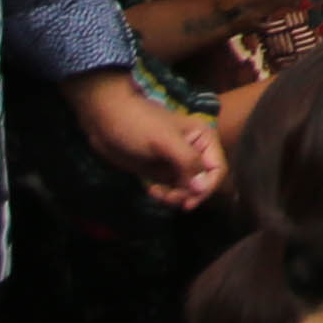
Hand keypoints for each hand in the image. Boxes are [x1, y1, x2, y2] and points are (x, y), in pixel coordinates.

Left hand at [69, 70, 223, 209]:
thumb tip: (202, 188)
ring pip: (187, 189)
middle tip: (169, 199)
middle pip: (202, 183)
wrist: (106, 120)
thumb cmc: (138, 125)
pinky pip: (172, 189)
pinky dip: (165, 195)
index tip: (189, 202)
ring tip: (157, 195)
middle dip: (188, 194)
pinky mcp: (162, 170)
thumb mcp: (165, 141)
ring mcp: (177, 162)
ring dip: (175, 197)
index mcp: (203, 138)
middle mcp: (194, 151)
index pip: (217, 168)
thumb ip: (188, 162)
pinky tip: (152, 191)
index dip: (207, 187)